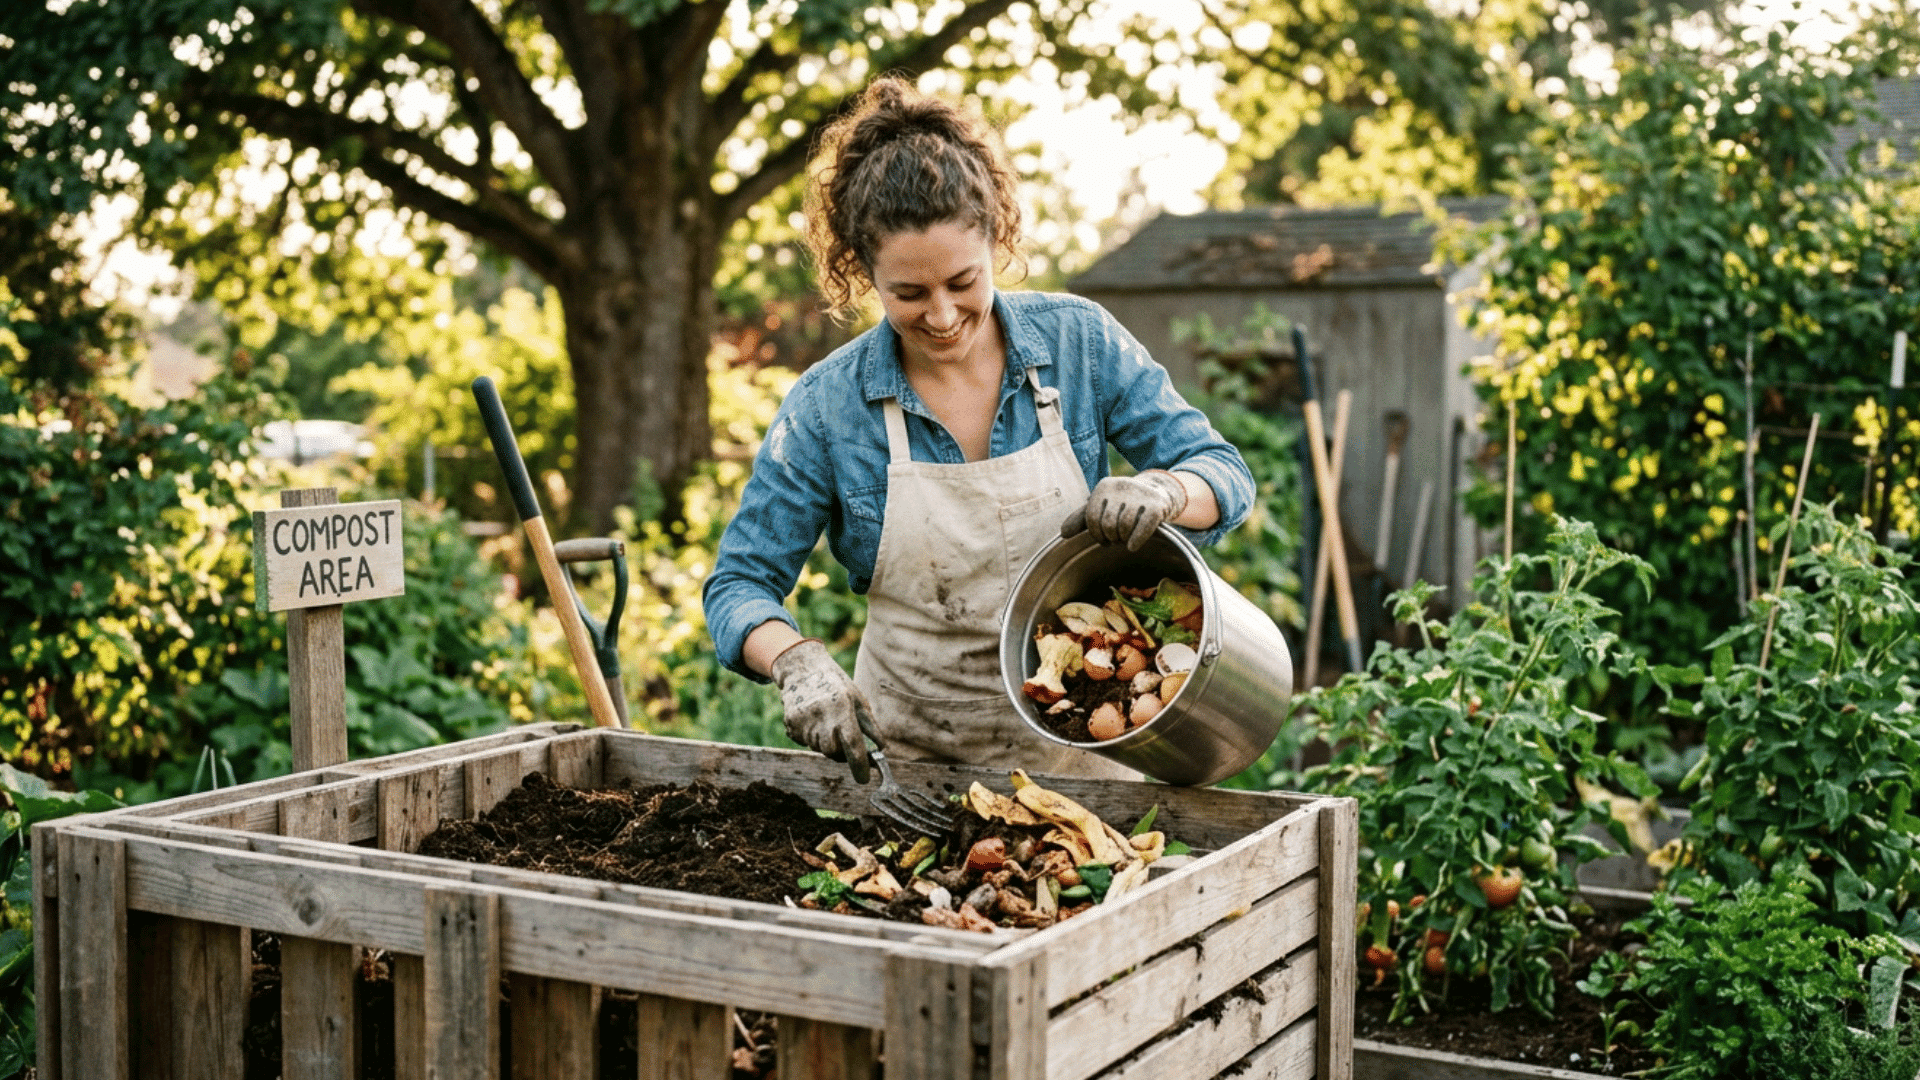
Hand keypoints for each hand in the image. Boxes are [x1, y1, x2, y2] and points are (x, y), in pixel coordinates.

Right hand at [769, 639, 874, 783]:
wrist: (803, 669)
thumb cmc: (837, 686)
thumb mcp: (858, 700)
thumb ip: (870, 727)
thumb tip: (882, 750)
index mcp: (842, 708)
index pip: (852, 744)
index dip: (860, 764)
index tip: (865, 778)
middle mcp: (821, 716)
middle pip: (833, 752)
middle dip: (841, 752)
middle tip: (844, 738)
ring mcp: (803, 721)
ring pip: (819, 748)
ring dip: (826, 743)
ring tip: (827, 721)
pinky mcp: (790, 723)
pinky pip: (805, 742)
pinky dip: (812, 737)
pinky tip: (814, 719)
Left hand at [1061, 470, 1189, 550]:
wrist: (1157, 493)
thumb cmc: (1123, 504)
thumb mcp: (1102, 507)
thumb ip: (1081, 519)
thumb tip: (1063, 534)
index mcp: (1104, 486)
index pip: (1092, 517)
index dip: (1096, 534)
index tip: (1103, 539)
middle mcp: (1122, 486)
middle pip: (1108, 524)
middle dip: (1111, 537)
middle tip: (1116, 539)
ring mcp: (1140, 494)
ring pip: (1124, 527)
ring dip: (1123, 539)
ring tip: (1125, 538)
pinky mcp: (1156, 505)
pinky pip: (1143, 528)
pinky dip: (1136, 540)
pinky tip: (1132, 547)